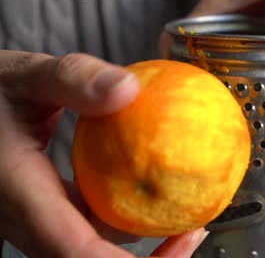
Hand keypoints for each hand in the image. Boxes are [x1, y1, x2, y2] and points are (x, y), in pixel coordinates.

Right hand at [0, 50, 205, 257]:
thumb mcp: (28, 76)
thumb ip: (73, 79)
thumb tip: (129, 89)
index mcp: (20, 195)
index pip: (76, 251)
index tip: (181, 238)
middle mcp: (24, 220)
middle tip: (192, 230)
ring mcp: (33, 221)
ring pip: (88, 250)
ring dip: (138, 240)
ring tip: (182, 215)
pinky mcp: (44, 213)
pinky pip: (87, 229)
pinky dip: (122, 220)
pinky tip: (146, 195)